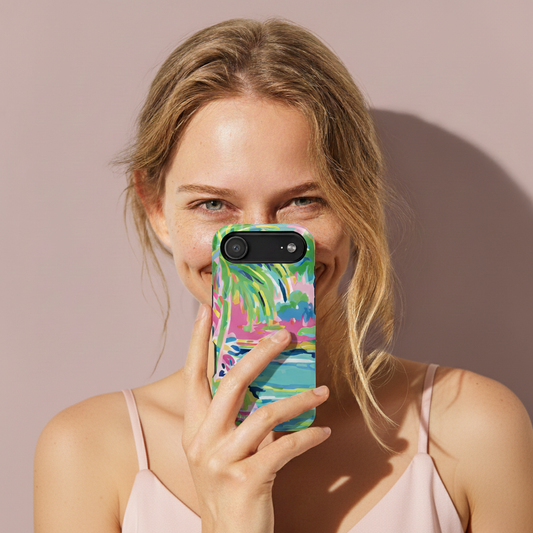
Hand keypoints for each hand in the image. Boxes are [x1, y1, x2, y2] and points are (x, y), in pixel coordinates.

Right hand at [182, 304, 330, 532]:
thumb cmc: (228, 484)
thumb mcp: (221, 448)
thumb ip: (233, 416)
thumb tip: (263, 378)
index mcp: (194, 427)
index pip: (193, 375)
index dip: (198, 342)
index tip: (207, 311)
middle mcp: (202, 440)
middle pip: (231, 383)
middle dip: (259, 354)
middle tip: (284, 335)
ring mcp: (221, 461)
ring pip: (265, 415)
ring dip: (299, 400)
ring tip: (321, 391)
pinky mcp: (246, 480)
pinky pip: (284, 448)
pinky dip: (308, 437)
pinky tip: (322, 430)